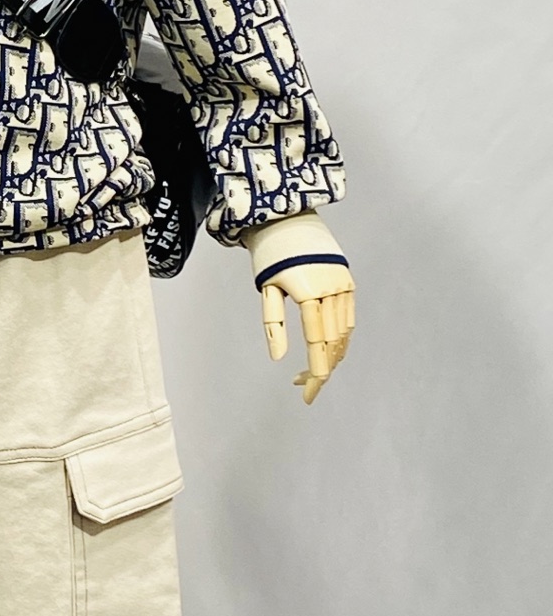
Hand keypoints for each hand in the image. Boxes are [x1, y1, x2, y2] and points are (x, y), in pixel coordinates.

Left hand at [260, 262, 354, 404]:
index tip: (307, 395)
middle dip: (320, 370)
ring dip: (331, 357)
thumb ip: (274, 324)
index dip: (314, 374)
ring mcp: (343, 286)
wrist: (289, 220)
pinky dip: (340, 339)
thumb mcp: (266, 289)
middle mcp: (331, 290)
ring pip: (344, 334)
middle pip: (333, 344)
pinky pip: (349, 319)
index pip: (316, 344)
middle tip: (302, 386)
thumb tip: (279, 358)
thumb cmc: (270, 256)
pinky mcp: (348, 282)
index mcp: (308, 293)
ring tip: (310, 371)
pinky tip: (327, 350)